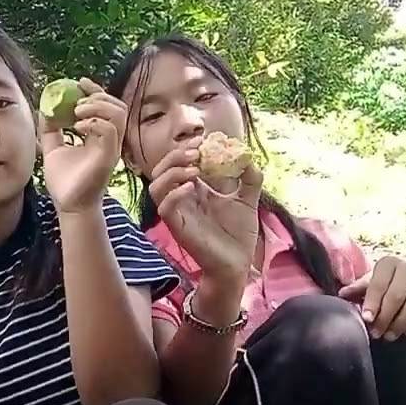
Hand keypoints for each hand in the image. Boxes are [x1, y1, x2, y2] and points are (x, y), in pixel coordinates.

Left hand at [40, 77, 123, 213]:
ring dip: (97, 106)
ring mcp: (111, 147)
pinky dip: (94, 123)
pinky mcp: (109, 156)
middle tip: (77, 101)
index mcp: (99, 135)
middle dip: (97, 96)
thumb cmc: (64, 180)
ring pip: (118, 114)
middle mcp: (109, 139)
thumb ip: (50, 128)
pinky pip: (110, 131)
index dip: (95, 90)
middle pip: (117, 105)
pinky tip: (77, 128)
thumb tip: (44, 108)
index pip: (106, 105)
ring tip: (77, 113)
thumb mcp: (53, 148)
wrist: (67, 204)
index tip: (79, 83)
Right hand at [151, 137, 262, 280]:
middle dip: (175, 156)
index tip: (203, 141)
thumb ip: (250, 178)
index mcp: (195, 190)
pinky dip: (174, 194)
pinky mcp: (178, 227)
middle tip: (196, 152)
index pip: (179, 163)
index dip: (186, 148)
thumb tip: (247, 155)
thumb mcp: (248, 200)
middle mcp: (182, 199)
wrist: (238, 264)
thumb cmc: (238, 234)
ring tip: (193, 170)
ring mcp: (178, 213)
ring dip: (171, 172)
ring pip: (155, 187)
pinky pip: (164, 207)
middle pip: (161, 170)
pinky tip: (192, 187)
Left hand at [338, 256, 405, 339]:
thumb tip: (341, 294)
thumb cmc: (390, 284)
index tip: (367, 319)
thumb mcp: (374, 284)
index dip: (372, 302)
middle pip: (396, 296)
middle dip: (385, 317)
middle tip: (377, 333)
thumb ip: (359, 289)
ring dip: (400, 323)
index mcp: (390, 263)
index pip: (378, 284)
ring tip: (390, 336)